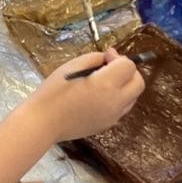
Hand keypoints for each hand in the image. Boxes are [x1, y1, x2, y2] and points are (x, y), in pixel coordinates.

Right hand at [29, 49, 144, 141]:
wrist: (43, 122)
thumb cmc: (53, 91)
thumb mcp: (73, 66)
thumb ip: (96, 58)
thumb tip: (109, 59)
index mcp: (106, 84)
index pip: (129, 66)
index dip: (119, 58)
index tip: (105, 57)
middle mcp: (115, 101)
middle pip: (138, 83)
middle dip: (129, 72)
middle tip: (110, 68)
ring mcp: (113, 116)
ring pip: (132, 97)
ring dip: (125, 86)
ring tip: (104, 82)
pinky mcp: (108, 125)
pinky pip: (121, 108)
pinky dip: (117, 99)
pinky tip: (98, 96)